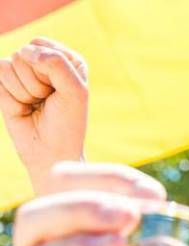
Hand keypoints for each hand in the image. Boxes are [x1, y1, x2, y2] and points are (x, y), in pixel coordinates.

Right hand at [0, 39, 88, 192]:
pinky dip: (11, 95)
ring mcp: (23, 72)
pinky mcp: (5, 84)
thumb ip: (56, 63)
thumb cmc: (67, 123)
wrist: (49, 151)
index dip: (50, 70)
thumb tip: (24, 50)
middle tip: (48, 101)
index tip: (61, 91)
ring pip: (11, 64)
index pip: (43, 46)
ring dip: (25, 91)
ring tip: (36, 104)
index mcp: (67, 60)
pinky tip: (23, 107)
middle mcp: (44, 62)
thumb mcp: (75, 91)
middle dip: (37, 83)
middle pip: (25, 54)